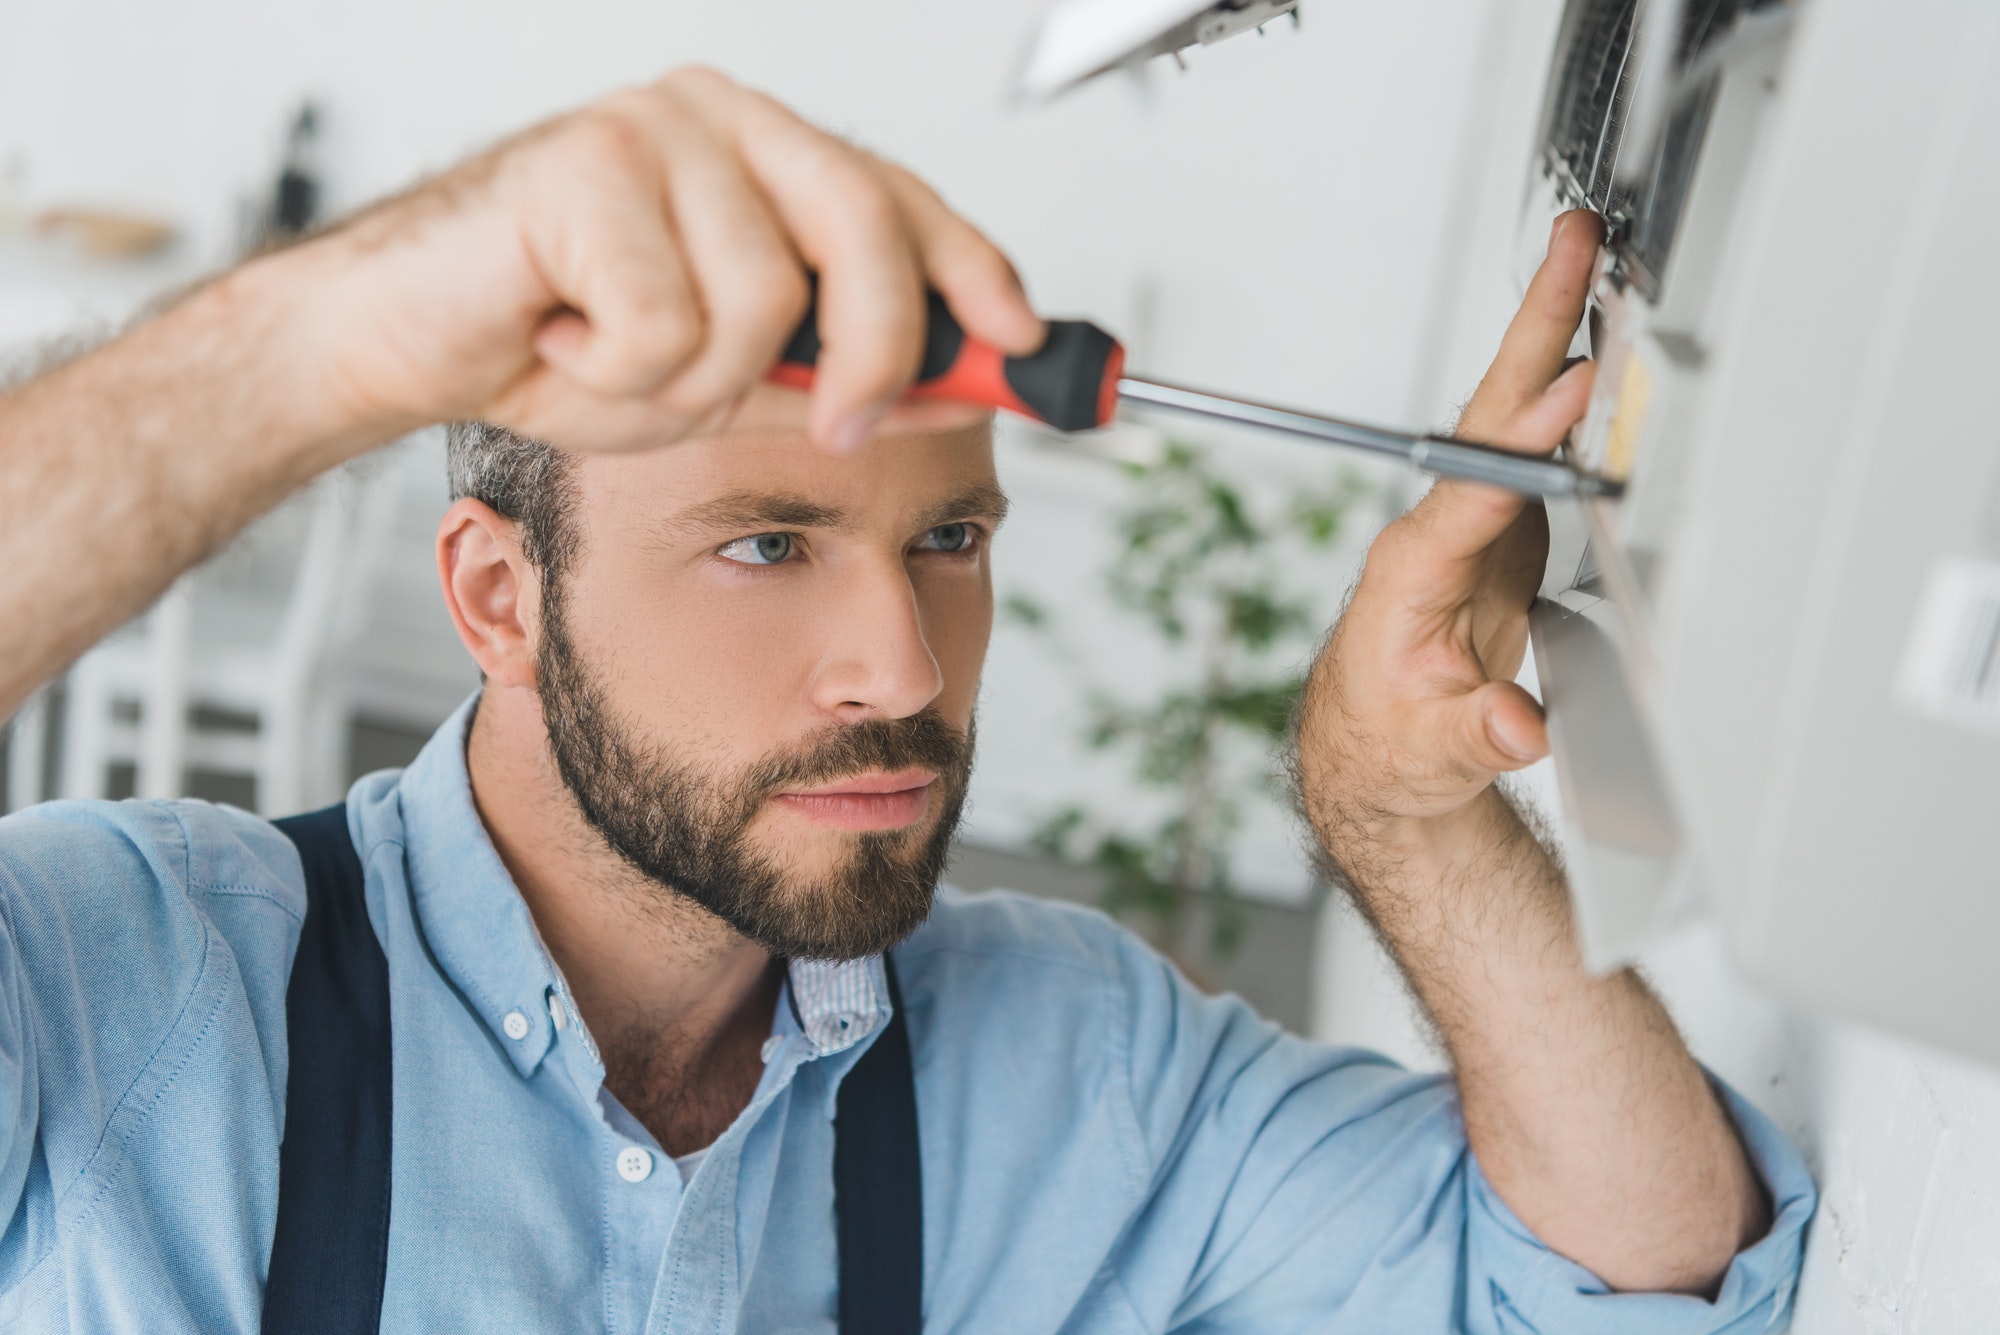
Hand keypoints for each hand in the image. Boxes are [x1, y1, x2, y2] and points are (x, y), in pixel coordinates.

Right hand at [275, 66, 1042, 453]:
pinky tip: (563, 339)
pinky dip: (618, 371)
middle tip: (835, 428)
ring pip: (762, 300)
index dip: (976, 274)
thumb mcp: (730, 379)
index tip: (1027, 339)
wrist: (409, 339)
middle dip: (875, 355)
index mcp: (764, 154)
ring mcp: (655, 130)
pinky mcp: (584, 163)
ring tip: (616, 359)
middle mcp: (722, 120)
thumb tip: (962, 383)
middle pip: (867, 230)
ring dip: (693, 380)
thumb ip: (839, 375)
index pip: (903, 200)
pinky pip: (667, 320)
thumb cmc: (563, 343)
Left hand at [1298, 211, 1600, 842]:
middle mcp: (1438, 529)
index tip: (1575, 388)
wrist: (1381, 750)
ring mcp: (1470, 522)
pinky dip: (1568, 386)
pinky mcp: (1499, 527)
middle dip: (1531, 331)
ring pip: (1512, 417)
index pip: (1476, 491)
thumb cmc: (1391, 742)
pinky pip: (1533, 442)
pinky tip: (1599, 335)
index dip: (1526, 441)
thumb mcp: (1428, 757)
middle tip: (1570, 245)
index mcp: (1411, 572)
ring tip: (1586, 255)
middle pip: (1490, 418)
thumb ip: (1474, 739)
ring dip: (1551, 336)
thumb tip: (1514, 727)